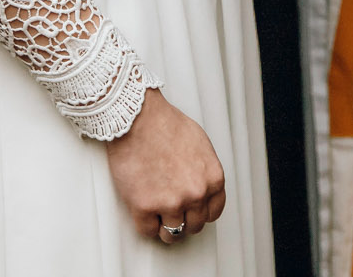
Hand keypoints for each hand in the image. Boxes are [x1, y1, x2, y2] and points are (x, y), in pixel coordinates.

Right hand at [106, 88, 226, 243]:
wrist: (138, 117)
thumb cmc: (165, 124)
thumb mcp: (200, 145)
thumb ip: (204, 171)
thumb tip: (201, 187)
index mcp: (213, 179)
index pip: (213, 212)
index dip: (200, 213)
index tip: (191, 212)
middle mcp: (196, 194)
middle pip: (194, 225)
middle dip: (183, 220)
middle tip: (172, 213)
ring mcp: (170, 202)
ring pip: (173, 234)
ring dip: (165, 229)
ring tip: (158, 218)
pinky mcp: (145, 207)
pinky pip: (148, 231)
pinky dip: (146, 225)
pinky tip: (143, 213)